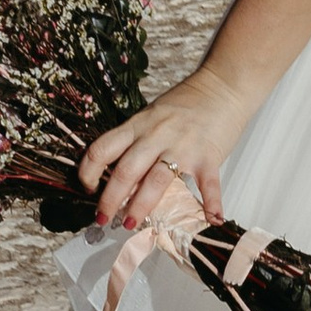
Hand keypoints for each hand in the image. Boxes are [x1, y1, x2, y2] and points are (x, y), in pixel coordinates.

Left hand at [79, 70, 253, 229]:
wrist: (222, 86)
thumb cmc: (186, 102)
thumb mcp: (152, 115)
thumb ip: (137, 140)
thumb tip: (120, 174)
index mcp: (138, 125)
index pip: (102, 149)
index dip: (88, 172)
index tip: (88, 188)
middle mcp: (156, 136)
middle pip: (125, 171)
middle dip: (109, 200)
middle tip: (102, 218)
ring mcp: (183, 147)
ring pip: (155, 181)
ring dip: (140, 207)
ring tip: (130, 224)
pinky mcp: (208, 156)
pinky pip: (208, 184)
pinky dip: (210, 204)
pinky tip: (210, 219)